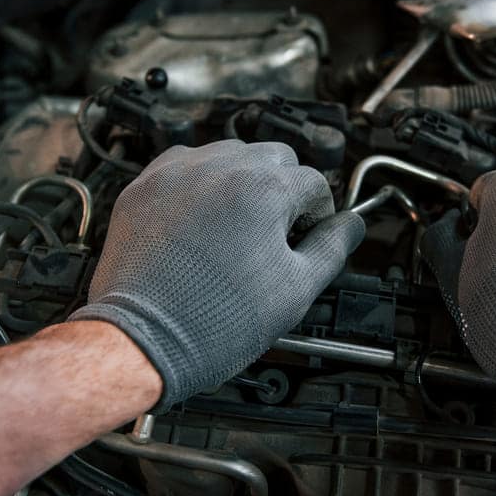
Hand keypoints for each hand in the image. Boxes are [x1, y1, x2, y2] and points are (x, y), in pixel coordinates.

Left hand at [71, 140, 363, 410]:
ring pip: (228, 155)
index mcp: (264, 188)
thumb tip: (352, 224)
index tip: (305, 238)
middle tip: (273, 234)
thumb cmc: (215, 322)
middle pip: (273, 157)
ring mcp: (177, 173)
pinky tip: (201, 221)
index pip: (313, 181)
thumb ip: (332, 247)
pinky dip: (199, 184)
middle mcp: (220, 167)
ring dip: (241, 181)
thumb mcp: (296, 289)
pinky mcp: (144, 186)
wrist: (144, 340)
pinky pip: (185, 166)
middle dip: (282, 189)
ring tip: (235, 229)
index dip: (317, 214)